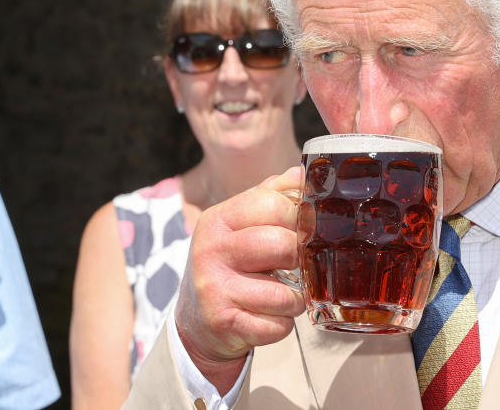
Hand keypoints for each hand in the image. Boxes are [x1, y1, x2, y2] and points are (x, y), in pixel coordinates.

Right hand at [173, 166, 304, 393]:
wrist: (196, 320)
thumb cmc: (230, 263)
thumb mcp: (241, 224)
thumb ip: (272, 195)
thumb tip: (303, 173)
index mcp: (218, 219)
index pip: (273, 203)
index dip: (299, 217)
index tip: (303, 229)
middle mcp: (211, 251)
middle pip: (282, 244)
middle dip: (300, 258)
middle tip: (295, 265)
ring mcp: (214, 289)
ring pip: (285, 294)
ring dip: (295, 299)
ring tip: (283, 295)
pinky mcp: (224, 324)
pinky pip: (277, 326)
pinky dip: (282, 324)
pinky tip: (268, 317)